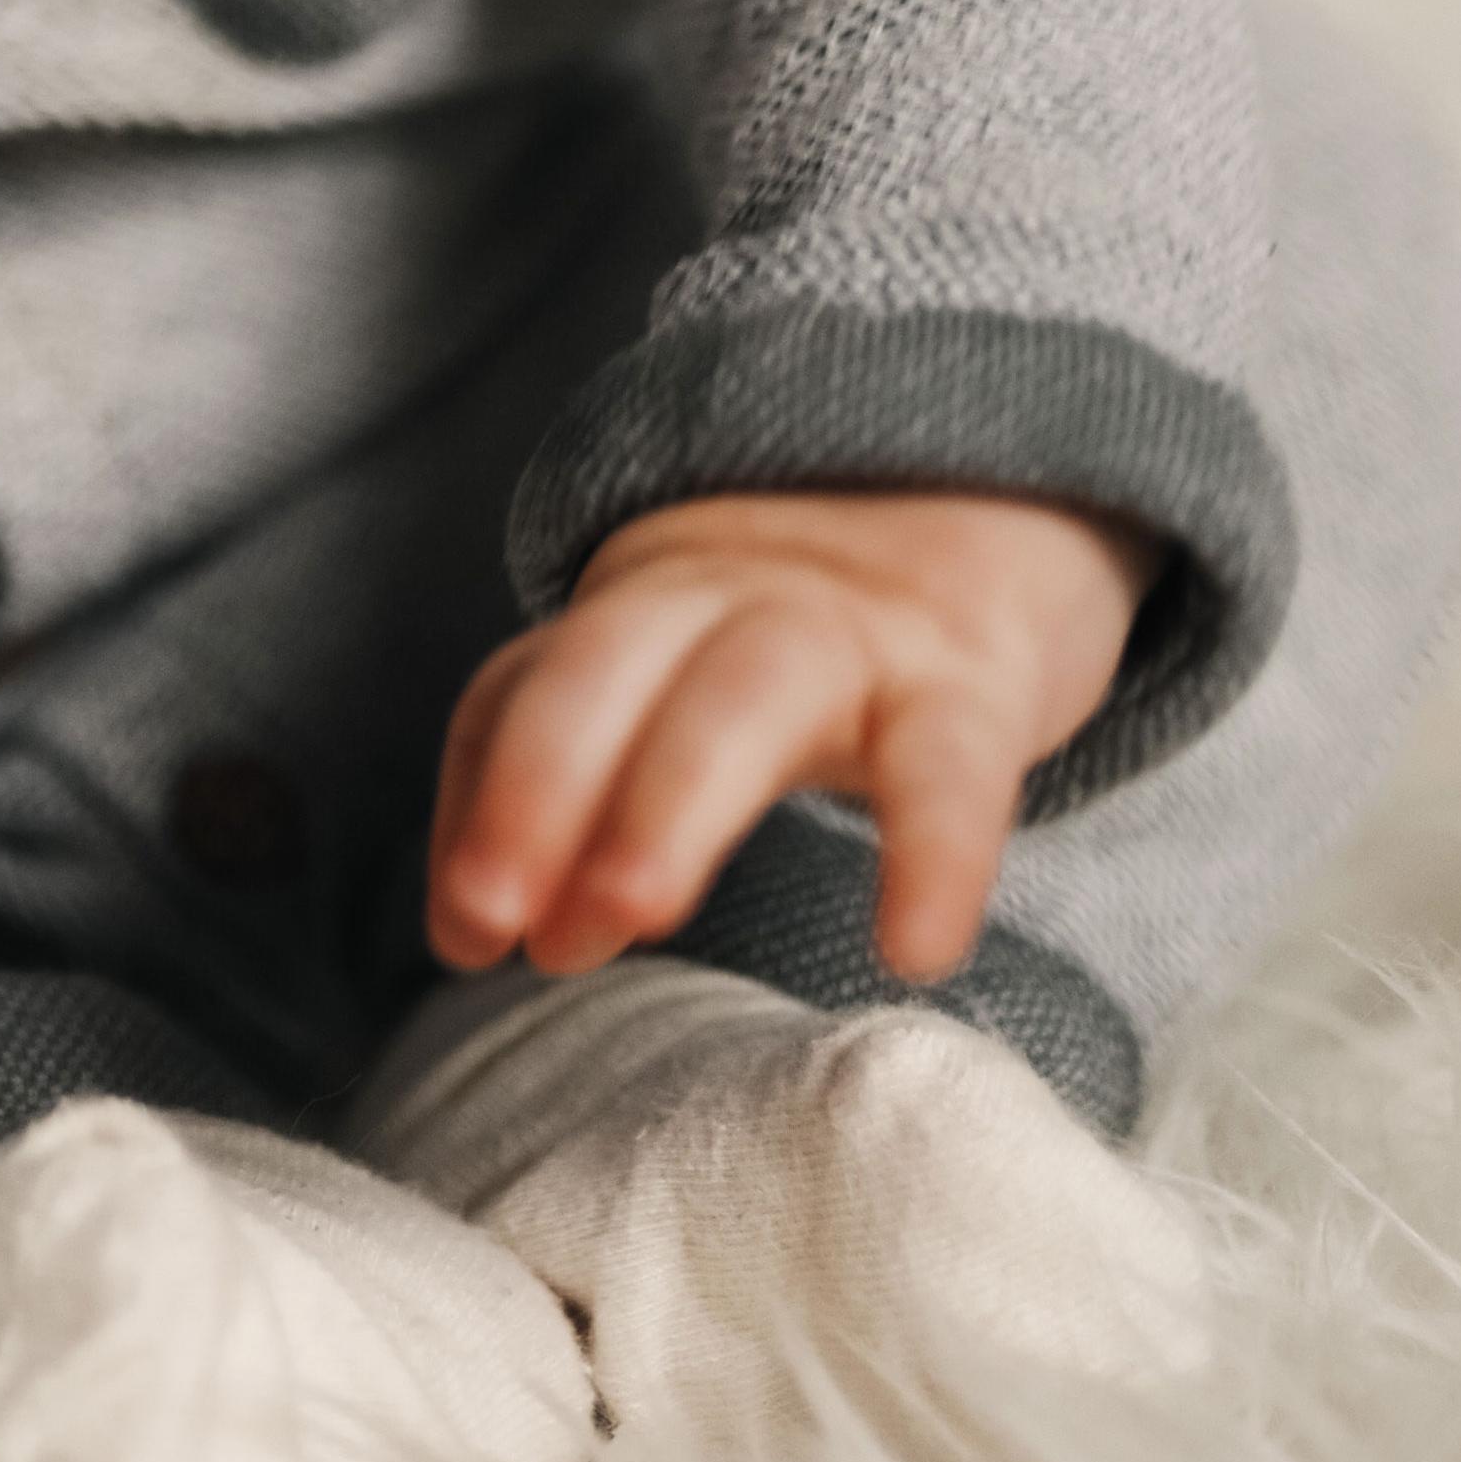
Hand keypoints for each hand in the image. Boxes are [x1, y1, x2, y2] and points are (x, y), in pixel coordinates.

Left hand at [426, 489, 1153, 990]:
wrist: (998, 511)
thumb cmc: (800, 642)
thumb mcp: (678, 672)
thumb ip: (571, 781)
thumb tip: (464, 937)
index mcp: (642, 602)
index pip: (528, 685)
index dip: (484, 803)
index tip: (463, 933)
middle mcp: (727, 598)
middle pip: (605, 669)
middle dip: (539, 788)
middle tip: (508, 931)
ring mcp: (849, 631)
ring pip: (741, 696)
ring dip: (668, 802)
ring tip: (631, 919)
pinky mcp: (968, 687)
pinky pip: (947, 768)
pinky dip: (932, 855)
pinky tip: (912, 950)